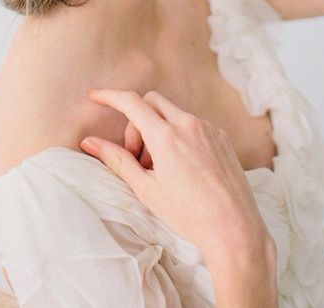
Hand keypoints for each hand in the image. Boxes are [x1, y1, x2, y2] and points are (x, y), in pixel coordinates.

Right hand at [79, 88, 272, 257]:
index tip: (95, 96)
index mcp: (166, 136)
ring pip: (172, 112)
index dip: (110, 96)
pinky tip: (181, 167)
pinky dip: (178, 135)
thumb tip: (89, 142)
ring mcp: (207, 128)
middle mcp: (188, 124)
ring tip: (160, 167)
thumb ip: (117, 160)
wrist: (234, 227)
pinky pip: (192, 123)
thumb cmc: (188, 214)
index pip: (131, 102)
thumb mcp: (146, 189)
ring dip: (158, 129)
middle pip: (151, 101)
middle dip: (136, 121)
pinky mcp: (220, 135)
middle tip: (137, 156)